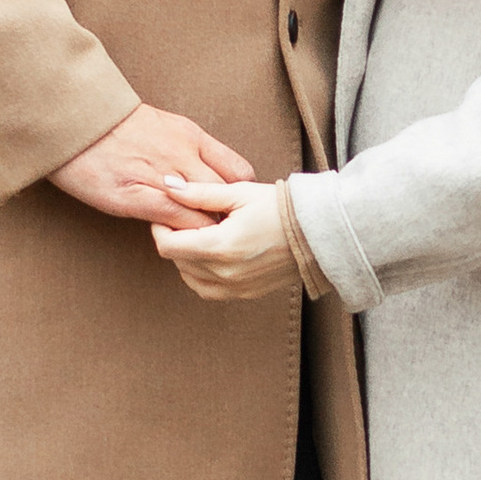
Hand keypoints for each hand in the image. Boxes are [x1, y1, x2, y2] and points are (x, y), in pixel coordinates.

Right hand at [50, 102, 254, 223]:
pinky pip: (179, 221)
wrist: (74, 121)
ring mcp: (163, 177)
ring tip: (206, 244)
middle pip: (229, 195)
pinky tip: (181, 243)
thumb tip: (205, 175)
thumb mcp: (161, 125)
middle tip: (228, 236)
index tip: (234, 210)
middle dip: (231, 217)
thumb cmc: (113, 125)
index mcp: (191, 136)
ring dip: (210, 230)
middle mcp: (184, 155)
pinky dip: (186, 235)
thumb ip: (186, 149)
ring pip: (208, 211)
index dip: (241, 195)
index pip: (239, 171)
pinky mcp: (138, 197)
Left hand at [153, 181, 294, 301]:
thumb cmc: (281, 208)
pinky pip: (208, 290)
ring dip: (187, 258)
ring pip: (189, 277)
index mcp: (221, 247)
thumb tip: (168, 185)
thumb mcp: (239, 193)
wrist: (319, 232)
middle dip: (175, 239)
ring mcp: (235, 288)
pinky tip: (213, 255)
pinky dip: (201, 274)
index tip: (168, 213)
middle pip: (177, 261)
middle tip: (187, 219)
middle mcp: (225, 273)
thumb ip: (199, 193)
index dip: (161, 228)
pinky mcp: (245, 294)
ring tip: (202, 235)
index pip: (168, 246)